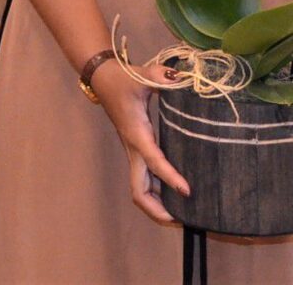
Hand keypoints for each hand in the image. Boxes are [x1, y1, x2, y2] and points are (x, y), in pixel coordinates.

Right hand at [91, 59, 189, 222]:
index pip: (154, 163)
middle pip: (139, 191)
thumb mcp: (142, 75)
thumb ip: (161, 77)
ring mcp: (133, 151)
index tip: (187, 191)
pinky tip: (171, 191)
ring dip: (155, 203)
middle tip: (180, 217)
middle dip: (156, 209)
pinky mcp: (136, 148)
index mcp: (137, 135)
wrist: (105, 80)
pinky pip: (144, 177)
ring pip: (140, 188)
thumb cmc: (124, 80)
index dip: (170, 178)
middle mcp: (134, 149)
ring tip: (179, 212)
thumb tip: (179, 79)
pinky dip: (155, 189)